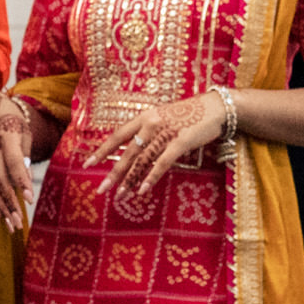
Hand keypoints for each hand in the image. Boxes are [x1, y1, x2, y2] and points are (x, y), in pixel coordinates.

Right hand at [0, 92, 36, 230]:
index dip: (21, 181)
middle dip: (10, 203)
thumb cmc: (12, 121)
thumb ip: (25, 157)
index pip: (13, 162)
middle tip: (19, 223)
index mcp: (6, 137)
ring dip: (0, 208)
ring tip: (11, 225)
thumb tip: (27, 182)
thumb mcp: (24, 133)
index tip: (30, 200)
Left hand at [88, 91, 225, 197]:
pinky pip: (162, 163)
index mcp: (145, 117)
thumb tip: (135, 151)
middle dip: (113, 172)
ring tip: (120, 195)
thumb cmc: (190, 115)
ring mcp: (165, 133)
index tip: (87, 164)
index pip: (118, 135)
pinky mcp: (180, 142)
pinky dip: (151, 177)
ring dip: (130, 180)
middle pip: (127, 152)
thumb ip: (149, 132)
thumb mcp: (164, 118)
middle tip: (101, 189)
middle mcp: (151, 124)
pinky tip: (142, 190)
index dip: (102, 150)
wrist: (216, 107)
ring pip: (142, 160)